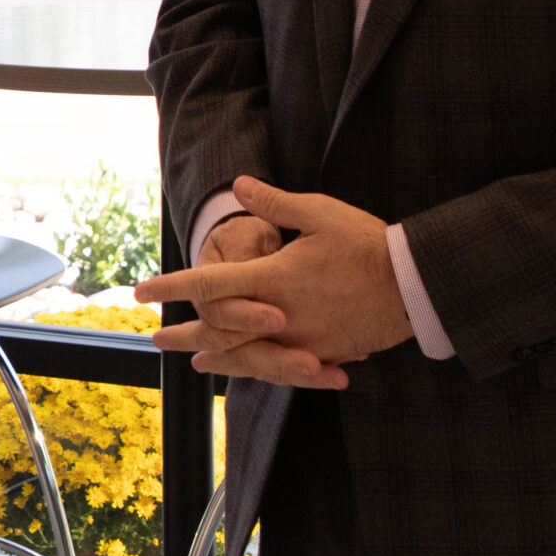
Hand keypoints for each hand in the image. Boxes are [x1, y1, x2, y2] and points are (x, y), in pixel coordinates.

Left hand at [137, 177, 413, 388]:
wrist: (415, 286)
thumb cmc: (367, 243)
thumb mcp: (319, 213)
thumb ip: (274, 202)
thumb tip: (237, 186)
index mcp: (273, 279)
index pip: (209, 284)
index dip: (172, 287)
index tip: (140, 291)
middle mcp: (280, 316)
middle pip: (220, 330)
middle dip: (186, 335)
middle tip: (157, 339)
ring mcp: (302, 341)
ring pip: (248, 356)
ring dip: (218, 358)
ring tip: (195, 361)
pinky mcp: (324, 355)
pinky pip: (280, 366)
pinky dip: (256, 368)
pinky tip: (248, 369)